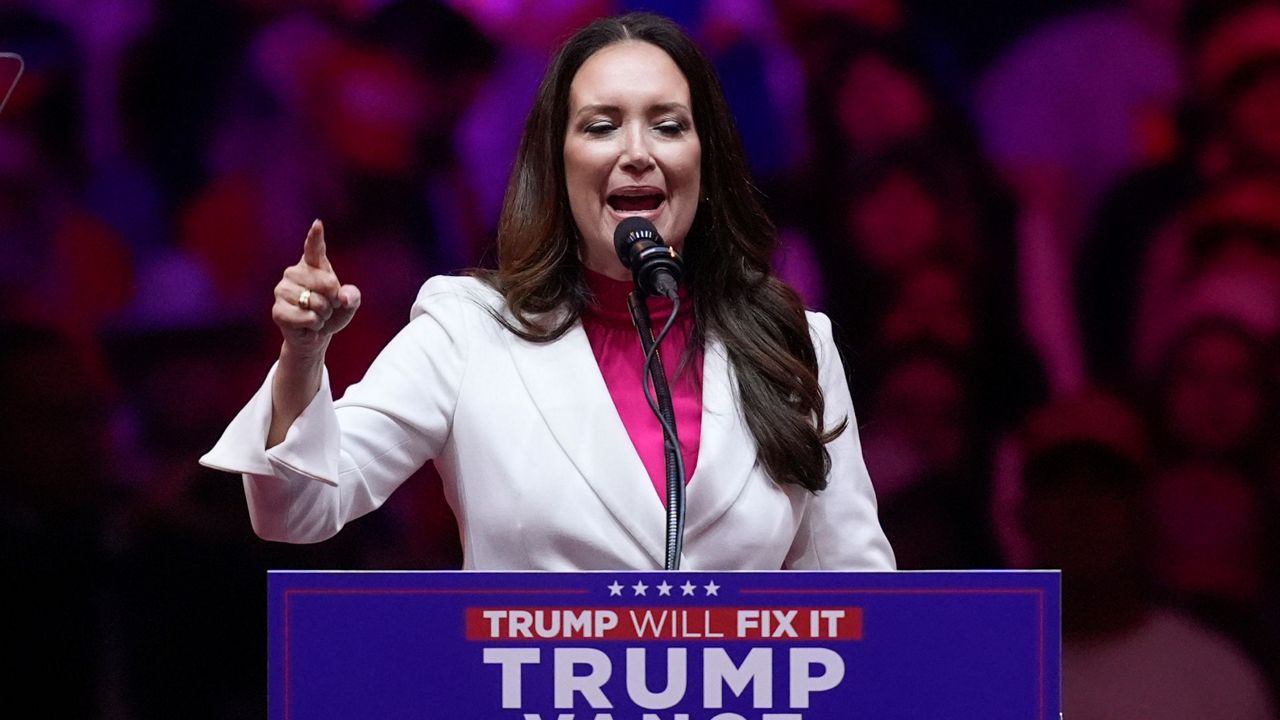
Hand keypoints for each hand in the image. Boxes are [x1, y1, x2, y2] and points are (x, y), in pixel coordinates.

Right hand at [272, 220, 361, 357]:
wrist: (316, 334)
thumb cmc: (332, 313)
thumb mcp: (349, 303)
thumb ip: (353, 296)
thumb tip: (343, 297)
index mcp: (312, 265)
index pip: (314, 247)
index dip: (315, 236)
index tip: (318, 224)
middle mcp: (294, 272)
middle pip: (327, 283)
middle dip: (333, 300)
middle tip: (326, 306)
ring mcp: (282, 290)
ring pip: (316, 302)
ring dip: (323, 314)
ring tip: (315, 315)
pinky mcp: (278, 310)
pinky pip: (307, 317)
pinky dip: (314, 324)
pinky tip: (308, 324)